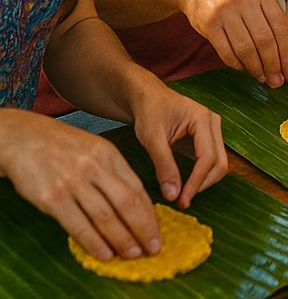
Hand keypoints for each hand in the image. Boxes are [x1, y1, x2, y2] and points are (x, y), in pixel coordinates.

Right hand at [0, 109, 161, 261]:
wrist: (23, 138)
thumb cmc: (62, 147)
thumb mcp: (95, 149)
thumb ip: (113, 173)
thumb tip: (133, 205)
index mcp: (109, 155)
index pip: (137, 189)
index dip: (150, 214)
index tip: (157, 231)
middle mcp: (94, 168)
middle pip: (127, 203)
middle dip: (143, 229)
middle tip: (153, 248)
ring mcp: (73, 182)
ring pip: (105, 216)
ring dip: (121, 239)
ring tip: (132, 254)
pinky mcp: (52, 197)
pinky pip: (78, 224)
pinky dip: (93, 242)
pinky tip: (104, 253)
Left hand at [128, 83, 226, 209]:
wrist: (148, 98)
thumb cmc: (149, 112)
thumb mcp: (152, 139)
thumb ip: (164, 166)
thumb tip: (173, 195)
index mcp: (203, 120)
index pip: (207, 157)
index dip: (196, 182)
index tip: (182, 201)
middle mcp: (214, 124)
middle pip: (220, 162)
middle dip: (203, 184)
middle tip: (183, 202)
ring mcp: (213, 131)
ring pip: (218, 163)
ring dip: (203, 181)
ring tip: (182, 195)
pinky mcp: (207, 139)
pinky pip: (210, 162)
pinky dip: (200, 176)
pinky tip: (184, 185)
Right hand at [181, 0, 287, 87]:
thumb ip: (271, 11)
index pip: (280, 26)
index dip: (287, 51)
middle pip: (265, 39)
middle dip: (273, 64)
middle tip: (278, 80)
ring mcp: (225, 11)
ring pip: (246, 48)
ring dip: (255, 68)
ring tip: (262, 79)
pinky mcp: (208, 23)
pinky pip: (226, 50)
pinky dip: (236, 64)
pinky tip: (244, 70)